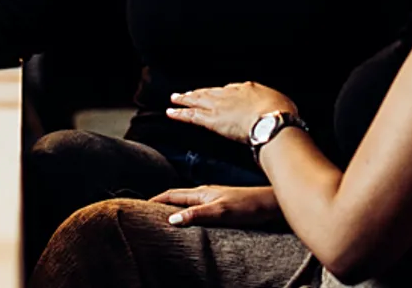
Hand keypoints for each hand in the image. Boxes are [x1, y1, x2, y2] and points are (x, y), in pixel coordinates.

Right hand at [150, 185, 279, 227]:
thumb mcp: (220, 212)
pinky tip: (190, 216)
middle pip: (176, 196)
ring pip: (187, 200)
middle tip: (147, 210)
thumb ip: (196, 214)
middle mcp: (205, 192)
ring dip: (174, 206)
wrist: (270, 203)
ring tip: (164, 214)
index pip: (171, 194)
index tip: (141, 205)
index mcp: (201, 193)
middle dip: (161, 202)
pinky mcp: (221, 203)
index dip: (155, 199)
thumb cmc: (248, 205)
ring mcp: (213, 197)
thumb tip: (172, 218)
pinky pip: (197, 205)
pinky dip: (187, 210)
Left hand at [166, 82, 297, 142]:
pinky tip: (171, 112)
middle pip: (211, 92)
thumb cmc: (282, 114)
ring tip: (175, 98)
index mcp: (249, 89)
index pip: (231, 90)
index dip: (222, 94)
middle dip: (199, 92)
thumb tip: (281, 113)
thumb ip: (276, 108)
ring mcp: (219, 106)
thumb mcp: (284, 106)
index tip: (217, 95)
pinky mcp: (211, 120)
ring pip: (198, 100)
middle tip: (188, 92)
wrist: (272, 120)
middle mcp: (230, 94)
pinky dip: (180, 113)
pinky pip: (192, 115)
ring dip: (185, 99)